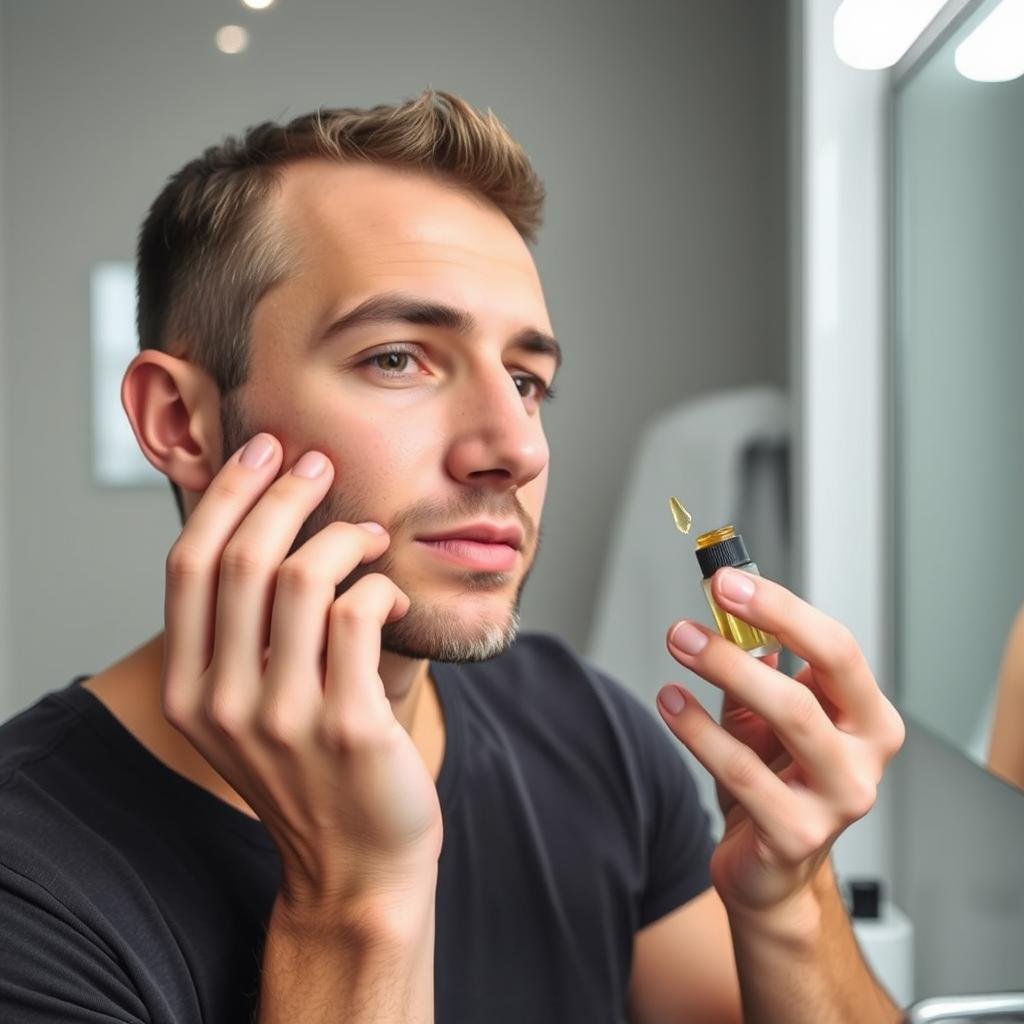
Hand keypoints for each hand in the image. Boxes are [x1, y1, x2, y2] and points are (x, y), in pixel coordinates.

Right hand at [161, 433, 441, 912]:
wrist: (357, 864)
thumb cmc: (313, 772)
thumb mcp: (250, 709)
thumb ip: (241, 636)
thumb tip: (265, 525)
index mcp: (193, 691)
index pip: (189, 566)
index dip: (226, 496)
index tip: (262, 452)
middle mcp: (226, 703)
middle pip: (243, 559)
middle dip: (284, 492)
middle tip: (318, 464)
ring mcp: (286, 718)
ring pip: (303, 578)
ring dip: (342, 534)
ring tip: (368, 534)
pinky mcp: (350, 726)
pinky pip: (360, 613)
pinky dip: (379, 583)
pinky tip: (388, 590)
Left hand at [656, 568, 904, 919]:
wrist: (771, 871)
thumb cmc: (775, 784)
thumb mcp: (766, 717)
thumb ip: (755, 667)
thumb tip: (728, 609)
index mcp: (866, 717)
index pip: (837, 646)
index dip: (782, 607)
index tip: (728, 581)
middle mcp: (865, 756)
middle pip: (825, 671)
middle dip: (763, 624)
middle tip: (704, 604)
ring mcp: (839, 798)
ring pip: (789, 715)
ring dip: (725, 669)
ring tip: (680, 641)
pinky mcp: (799, 833)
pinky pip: (743, 771)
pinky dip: (699, 730)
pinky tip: (670, 702)